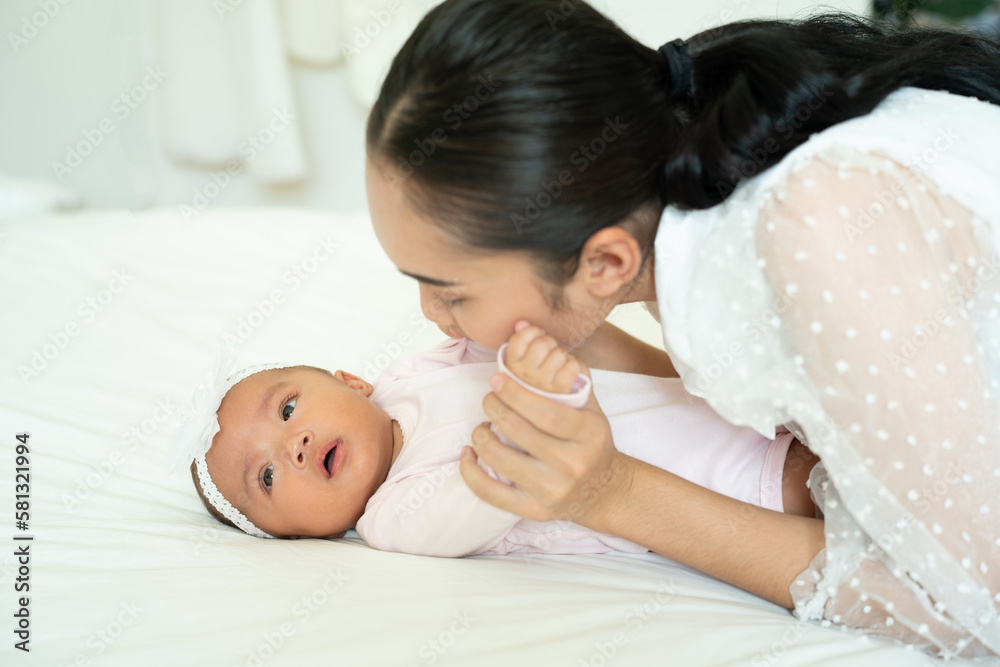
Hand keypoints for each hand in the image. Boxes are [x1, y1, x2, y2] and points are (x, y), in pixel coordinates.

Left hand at [460, 323, 633, 527]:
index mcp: (589, 435)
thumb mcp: (592, 409)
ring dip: (481, 437)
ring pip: (501, 460)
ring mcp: (552, 490)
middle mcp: (572, 464)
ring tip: (482, 425)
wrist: (605, 491)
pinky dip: (472, 473)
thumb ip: (568, 376)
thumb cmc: (592, 442)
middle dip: (494, 409)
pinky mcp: (535, 511)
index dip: (515, 394)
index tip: (497, 380)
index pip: (545, 412)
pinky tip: (467, 455)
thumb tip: (528, 330)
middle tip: (488, 398)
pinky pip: (493, 494)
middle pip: (519, 433)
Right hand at [504, 323, 581, 393]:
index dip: (532, 332)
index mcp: (511, 367)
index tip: (538, 335)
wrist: (554, 412)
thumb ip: (522, 339)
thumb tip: (521, 323)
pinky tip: (569, 372)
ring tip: (560, 365)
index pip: (519, 340)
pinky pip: (571, 367)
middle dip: (550, 343)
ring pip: (558, 354)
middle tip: (550, 352)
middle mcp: (524, 376)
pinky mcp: (560, 391)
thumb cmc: (539, 381)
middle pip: (542, 344)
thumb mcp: (525, 361)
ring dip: (563, 356)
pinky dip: (575, 366)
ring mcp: (541, 385)